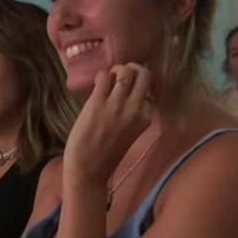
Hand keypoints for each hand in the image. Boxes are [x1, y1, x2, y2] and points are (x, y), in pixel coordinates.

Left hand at [64, 64, 152, 188]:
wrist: (89, 168)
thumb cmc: (107, 154)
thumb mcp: (131, 133)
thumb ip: (133, 114)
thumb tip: (127, 93)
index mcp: (146, 118)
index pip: (149, 90)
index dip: (139, 86)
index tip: (129, 89)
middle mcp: (135, 108)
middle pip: (143, 74)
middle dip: (132, 69)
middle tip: (121, 75)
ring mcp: (117, 105)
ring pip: (125, 71)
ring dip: (116, 70)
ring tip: (108, 79)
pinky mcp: (97, 103)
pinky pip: (103, 76)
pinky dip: (100, 76)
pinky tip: (96, 84)